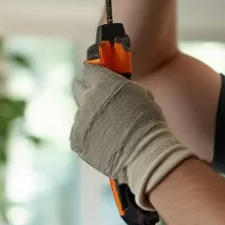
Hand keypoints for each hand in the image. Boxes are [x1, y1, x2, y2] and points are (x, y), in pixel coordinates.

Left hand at [70, 63, 195, 209]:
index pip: (89, 70)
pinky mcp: (76, 139)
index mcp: (103, 83)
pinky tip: (104, 141)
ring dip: (90, 117)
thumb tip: (115, 87)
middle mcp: (87, 98)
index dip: (95, 75)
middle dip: (88, 93)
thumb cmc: (148, 124)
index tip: (98, 80)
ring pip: (81, 113)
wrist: (144, 154)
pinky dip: (88, 136)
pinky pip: (79, 133)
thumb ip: (121, 87)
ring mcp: (80, 120)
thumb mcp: (140, 94)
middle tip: (101, 102)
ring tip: (108, 129)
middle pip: (79, 89)